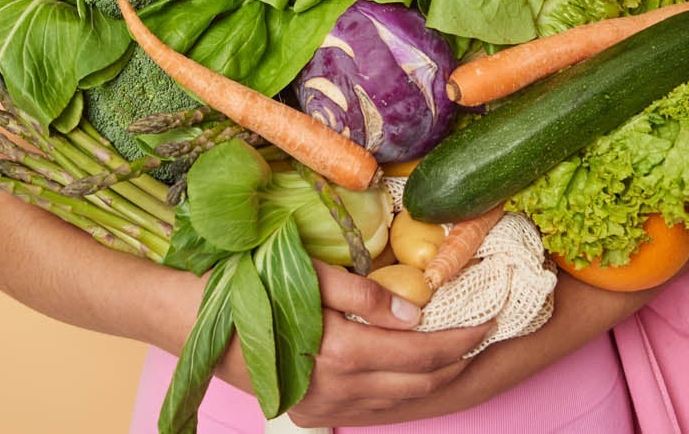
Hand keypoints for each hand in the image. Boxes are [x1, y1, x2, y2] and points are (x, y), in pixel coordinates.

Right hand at [214, 262, 490, 426]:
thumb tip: (418, 311)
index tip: (491, 317)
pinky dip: (402, 394)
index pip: (424, 352)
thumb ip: (366, 294)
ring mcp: (327, 408)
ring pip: (401, 401)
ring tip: (457, 352)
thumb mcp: (308, 275)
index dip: (463, 337)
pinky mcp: (314, 414)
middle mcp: (340, 389)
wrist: (197, 325)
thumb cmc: (251, 286)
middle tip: (483, 332)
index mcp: (343, 352)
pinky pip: (374, 410)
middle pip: (421, 383)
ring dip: (435, 378)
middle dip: (458, 360)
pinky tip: (412, 374)